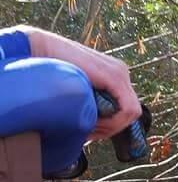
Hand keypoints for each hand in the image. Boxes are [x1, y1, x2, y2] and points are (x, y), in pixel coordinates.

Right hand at [22, 26, 140, 140]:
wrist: (40, 49)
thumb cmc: (52, 71)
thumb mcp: (78, 91)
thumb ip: (90, 103)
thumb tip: (95, 128)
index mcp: (115, 76)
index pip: (126, 110)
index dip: (112, 126)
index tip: (91, 131)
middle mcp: (122, 73)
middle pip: (131, 113)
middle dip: (112, 128)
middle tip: (90, 132)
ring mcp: (120, 73)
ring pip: (132, 113)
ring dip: (112, 126)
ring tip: (89, 126)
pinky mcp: (115, 77)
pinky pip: (127, 108)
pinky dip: (114, 121)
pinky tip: (94, 122)